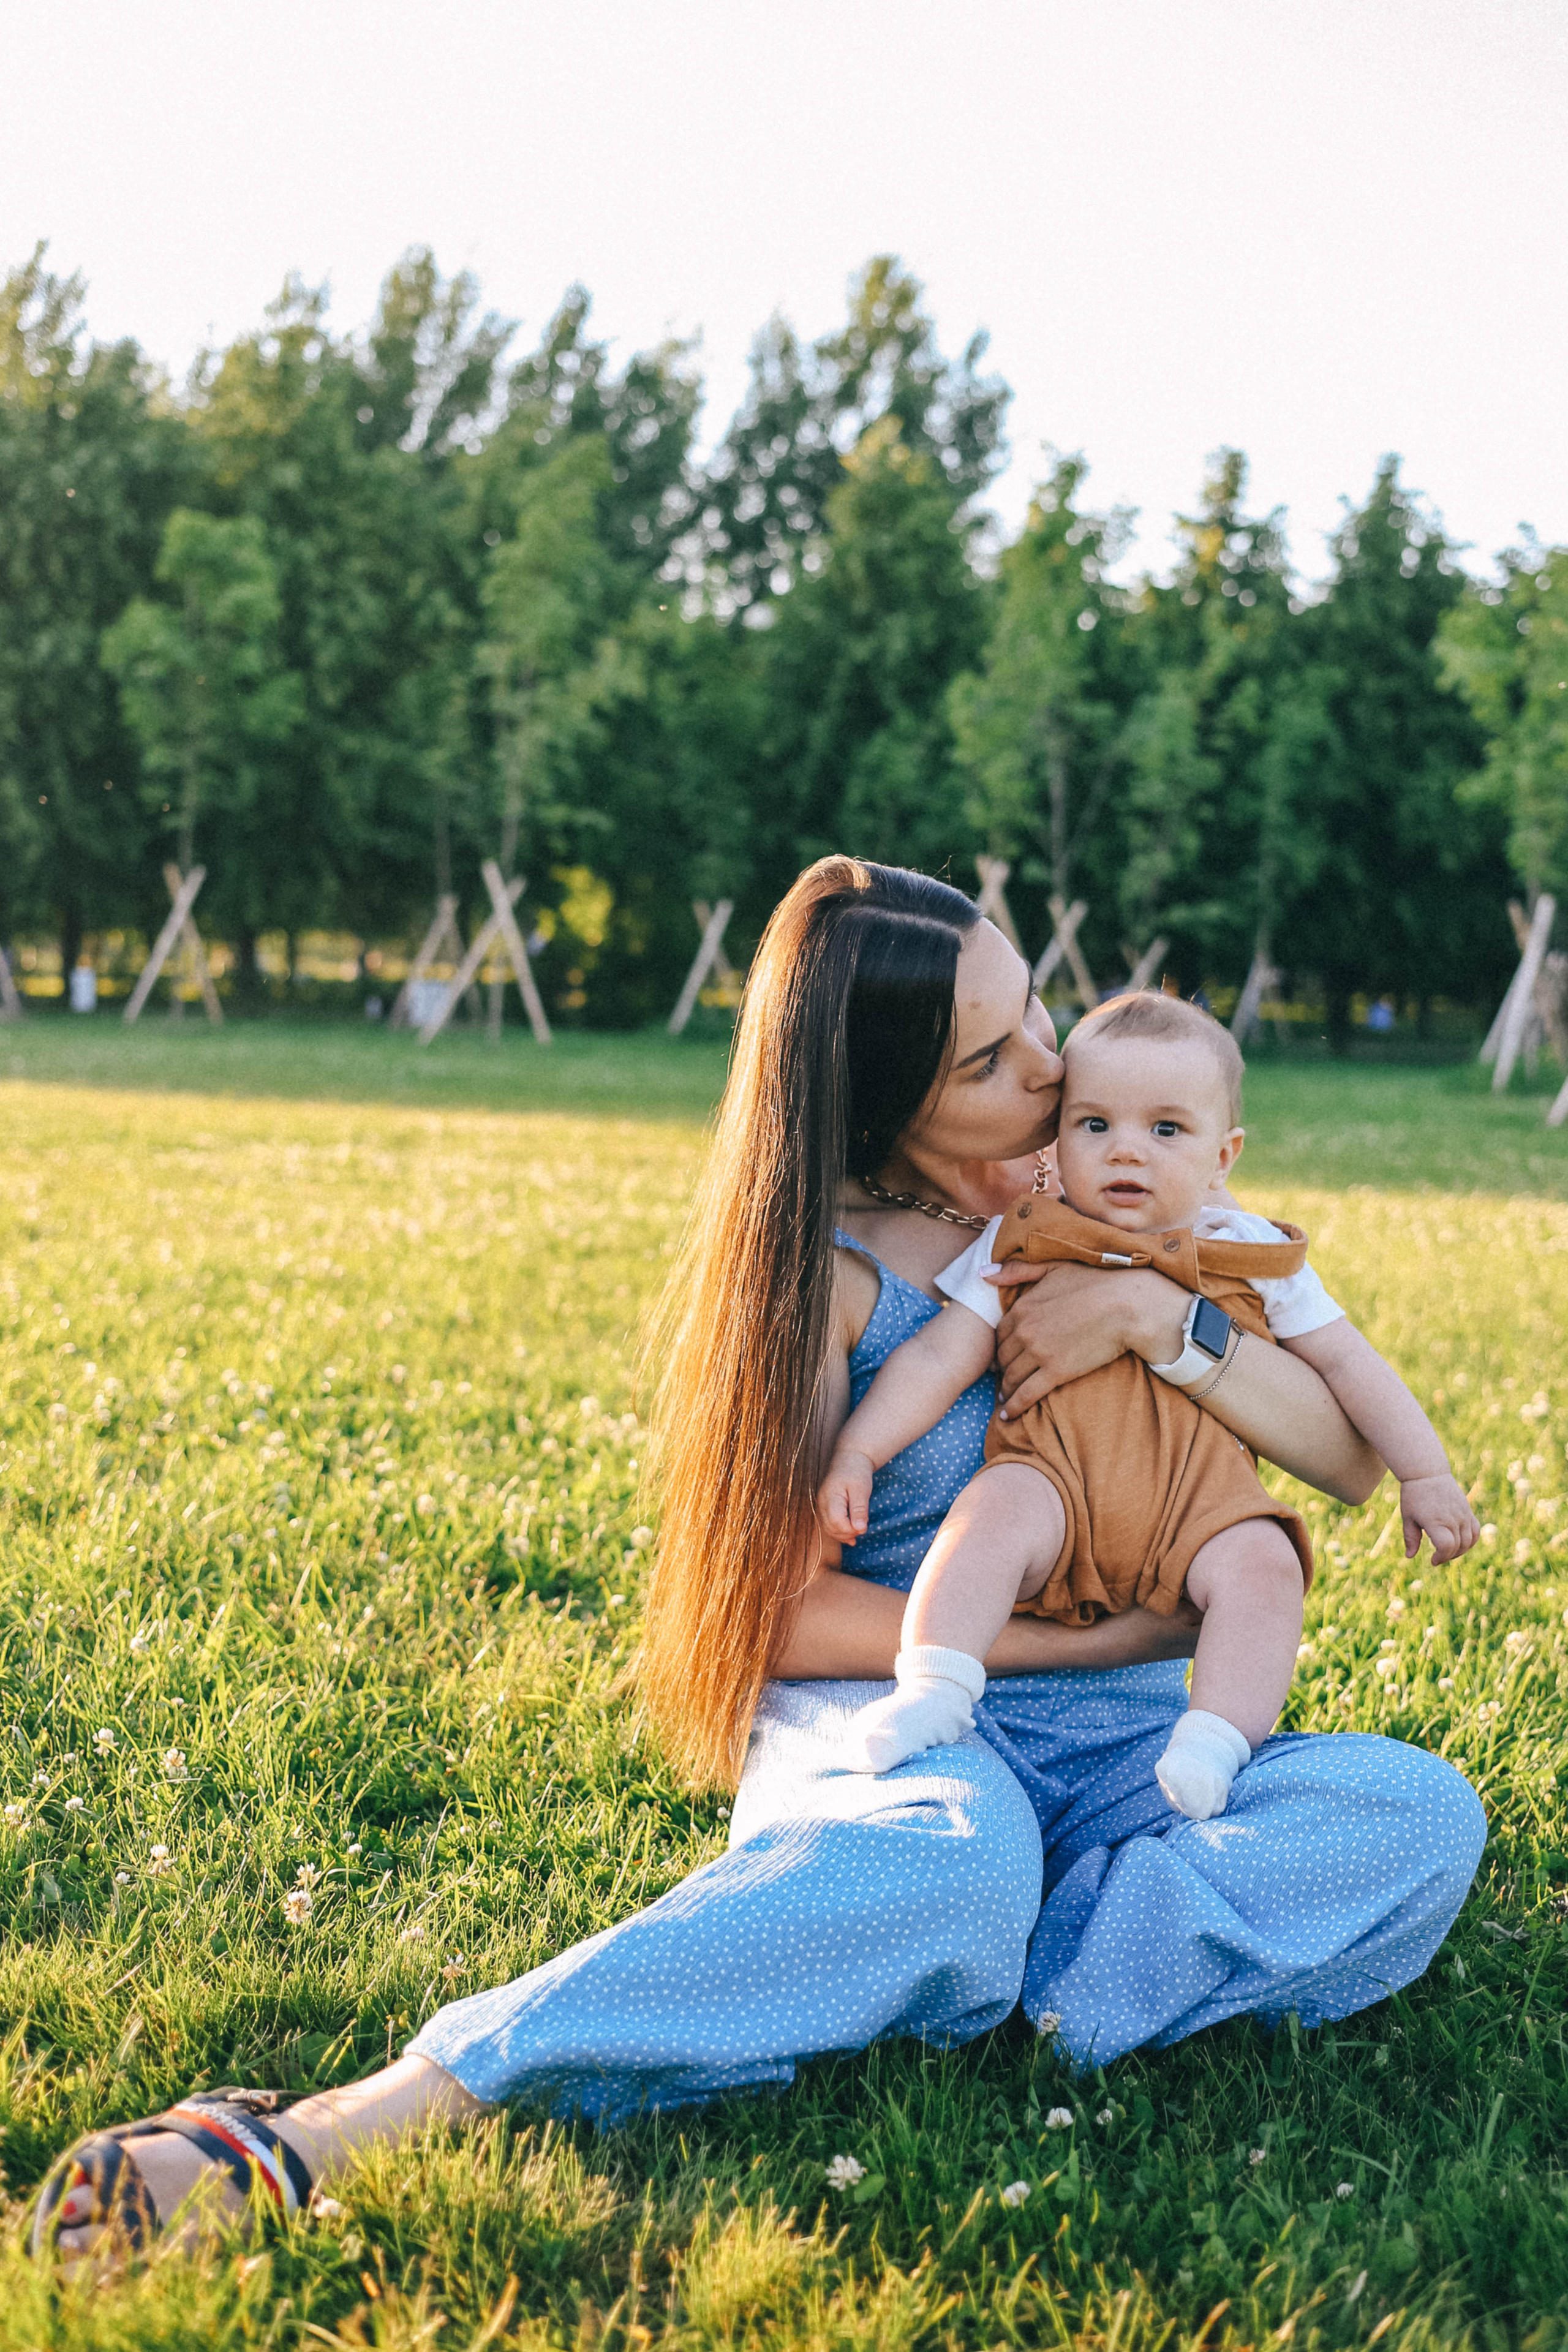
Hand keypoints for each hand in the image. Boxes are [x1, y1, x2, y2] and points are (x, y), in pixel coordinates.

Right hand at [817, 1447, 875, 1544]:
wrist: (850, 1460)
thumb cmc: (857, 1472)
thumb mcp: (862, 1489)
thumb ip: (859, 1509)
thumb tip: (860, 1529)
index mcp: (830, 1497)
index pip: (836, 1522)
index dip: (850, 1529)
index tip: (864, 1527)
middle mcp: (822, 1503)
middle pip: (831, 1528)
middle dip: (848, 1533)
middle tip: (863, 1530)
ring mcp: (821, 1506)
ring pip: (829, 1529)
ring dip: (843, 1535)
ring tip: (858, 1534)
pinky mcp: (825, 1508)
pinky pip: (829, 1525)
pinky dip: (839, 1532)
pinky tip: (851, 1537)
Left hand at [995, 1263, 1187, 1417]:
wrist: (1126, 1305)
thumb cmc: (1095, 1282)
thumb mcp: (1053, 1267)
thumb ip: (1017, 1271)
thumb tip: (983, 1272)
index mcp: (1022, 1307)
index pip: (1000, 1333)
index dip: (1000, 1346)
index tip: (1003, 1355)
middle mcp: (1024, 1331)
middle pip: (1003, 1357)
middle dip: (1002, 1369)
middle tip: (1004, 1378)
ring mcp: (1039, 1352)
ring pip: (1011, 1377)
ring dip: (1005, 1390)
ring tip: (1005, 1397)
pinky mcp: (1056, 1371)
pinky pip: (1026, 1394)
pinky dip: (1013, 1406)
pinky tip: (1007, 1415)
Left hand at [1400, 1472, 1478, 1563]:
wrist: (1427, 1474)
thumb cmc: (1414, 1496)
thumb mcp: (1408, 1518)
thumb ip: (1410, 1538)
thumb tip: (1409, 1556)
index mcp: (1436, 1521)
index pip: (1447, 1547)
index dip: (1441, 1557)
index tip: (1433, 1560)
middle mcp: (1452, 1519)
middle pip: (1458, 1547)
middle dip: (1448, 1557)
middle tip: (1437, 1558)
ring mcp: (1463, 1514)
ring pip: (1469, 1541)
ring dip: (1460, 1551)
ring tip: (1447, 1552)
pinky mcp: (1468, 1511)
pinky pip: (1475, 1531)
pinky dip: (1471, 1541)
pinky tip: (1460, 1543)